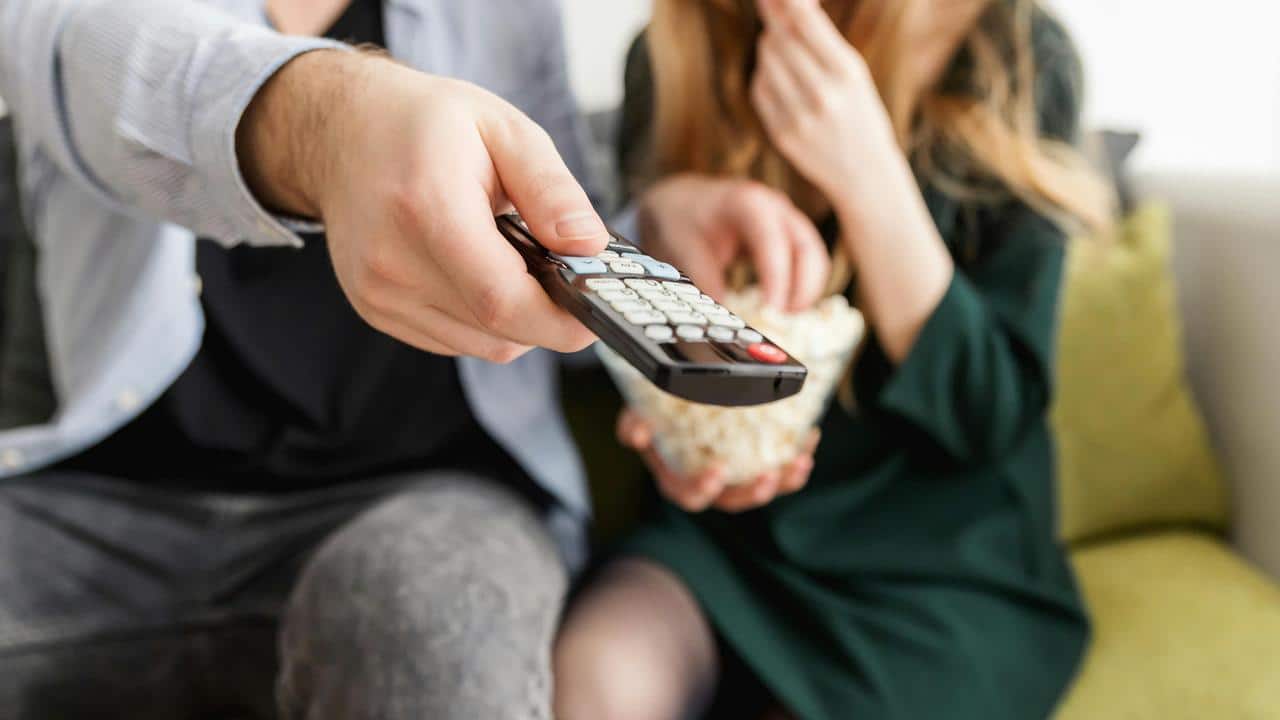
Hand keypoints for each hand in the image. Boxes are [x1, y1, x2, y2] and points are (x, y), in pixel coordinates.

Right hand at [238, 51, 608, 360]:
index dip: (560, 320)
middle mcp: (392, 261)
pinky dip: (483, 319)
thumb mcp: (503, 129)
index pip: (501, 299)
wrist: (342, 131)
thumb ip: (551, 190)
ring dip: (516, 318)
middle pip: (496, 330)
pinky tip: (480, 270)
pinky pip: (454, 340)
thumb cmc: (425, 124)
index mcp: (426, 207)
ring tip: (514, 260)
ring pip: (481, 344)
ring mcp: (378, 293)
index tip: (596, 311)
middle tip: (567, 274)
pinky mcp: (376, 310)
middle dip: (548, 315)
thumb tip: (590, 246)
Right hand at [617, 409, 819, 512]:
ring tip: (800, 461)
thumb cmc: (657, 412)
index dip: (704, 488)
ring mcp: (736, 477)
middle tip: (769, 477)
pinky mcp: (758, 464)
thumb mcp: (639, 414)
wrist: (678, 402)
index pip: (690, 495)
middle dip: (753, 493)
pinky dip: (796, 457)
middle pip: (733, 501)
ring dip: (784, 481)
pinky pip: (781, 469)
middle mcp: (709, 485)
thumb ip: (634, 423)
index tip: (718, 471)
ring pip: (762, 489)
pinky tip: (810, 437)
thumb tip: (637, 434)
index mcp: (678, 479)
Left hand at [638, 174, 828, 310]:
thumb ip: (704, 280)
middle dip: (803, 289)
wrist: (684, 199)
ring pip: (814, 258)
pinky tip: (783, 307)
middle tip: (783, 320)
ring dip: (806, 291)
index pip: (773, 242)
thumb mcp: (684, 247)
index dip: (777, 279)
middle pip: (808, 249)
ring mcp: (787, 220)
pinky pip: (807, 262)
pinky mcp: (789, 236)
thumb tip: (723, 318)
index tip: (771, 311)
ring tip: (783, 319)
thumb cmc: (683, 217)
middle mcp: (776, 208)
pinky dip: (801, 286)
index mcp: (749, 203)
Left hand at [751, 0, 900, 198]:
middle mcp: (823, 94)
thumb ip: (821, 39)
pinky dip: (766, 76)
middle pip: (779, 38)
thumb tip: (787, 4)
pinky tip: (782, 79)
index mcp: (848, 72)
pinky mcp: (781, 134)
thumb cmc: (860, 111)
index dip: (784, 1)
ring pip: (766, 60)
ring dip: (770, 47)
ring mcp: (799, 117)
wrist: (864, 172)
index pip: (804, 22)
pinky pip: (760, 88)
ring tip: (786, 51)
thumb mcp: (853, 72)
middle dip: (775, 21)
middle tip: (774, 11)